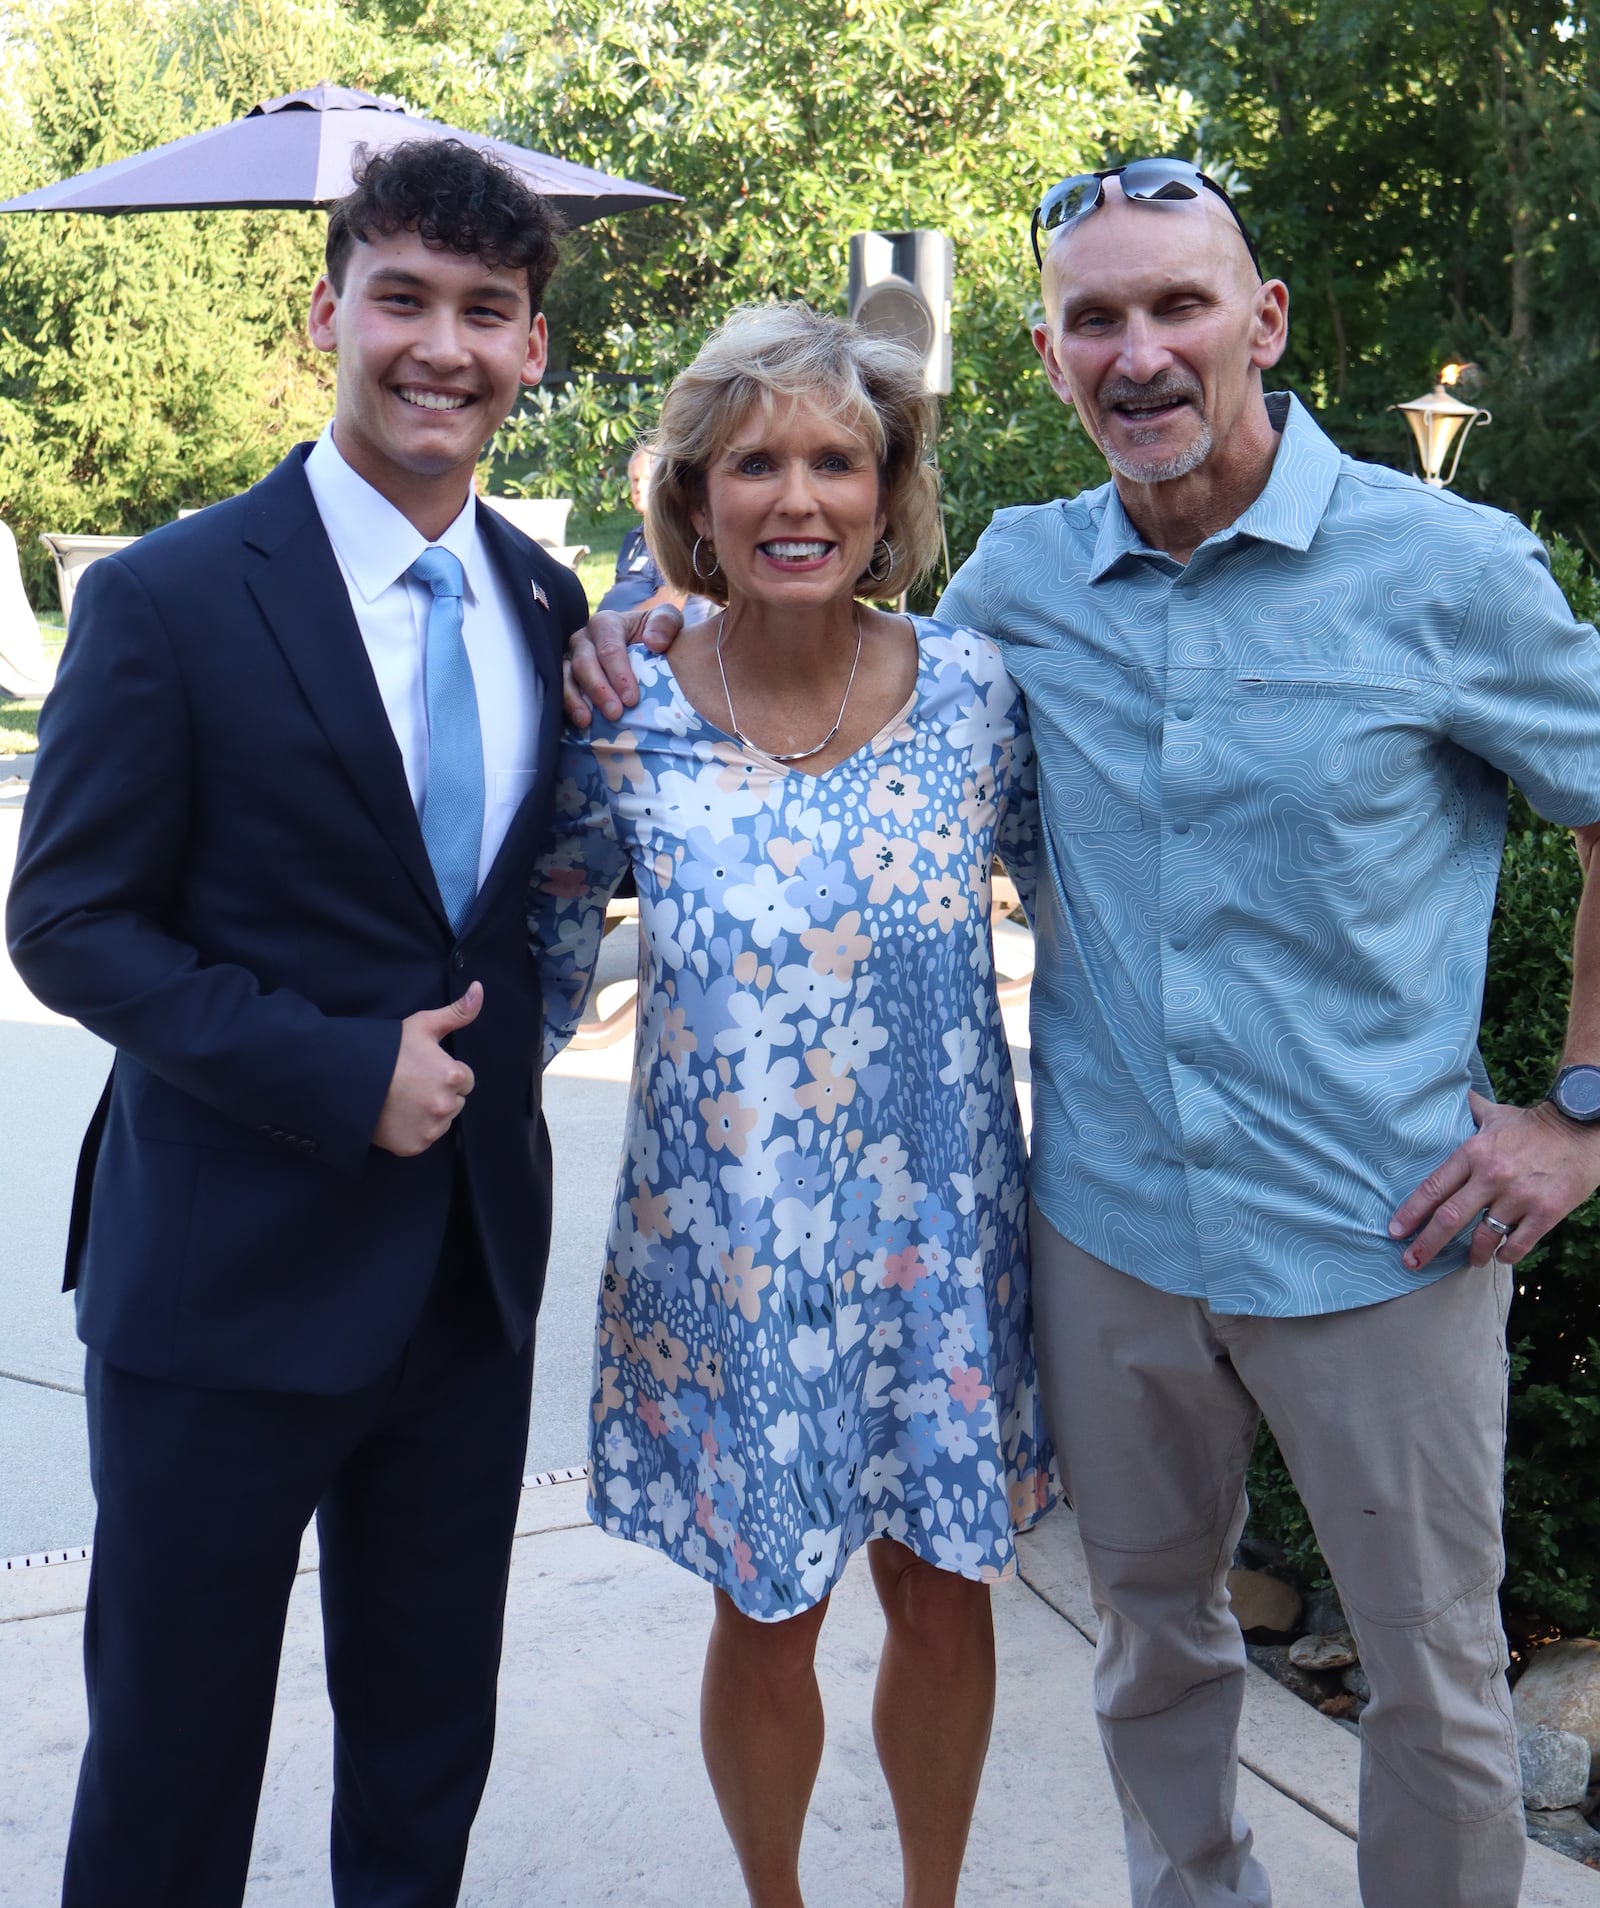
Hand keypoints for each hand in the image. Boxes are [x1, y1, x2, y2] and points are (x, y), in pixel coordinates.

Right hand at [372, 983, 481, 1156]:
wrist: (348, 1078)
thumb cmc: (388, 1050)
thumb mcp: (423, 1025)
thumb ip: (457, 1012)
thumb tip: (479, 989)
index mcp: (453, 1077)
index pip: (465, 1079)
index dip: (446, 1072)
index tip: (424, 1068)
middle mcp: (445, 1106)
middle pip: (455, 1101)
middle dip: (440, 1092)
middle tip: (412, 1083)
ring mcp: (430, 1129)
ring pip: (442, 1121)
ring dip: (430, 1113)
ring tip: (404, 1099)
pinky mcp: (413, 1146)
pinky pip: (424, 1138)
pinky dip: (414, 1130)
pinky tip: (397, 1115)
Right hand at [564, 603, 685, 725]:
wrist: (646, 652)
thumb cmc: (656, 637)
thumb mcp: (668, 622)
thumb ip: (665, 623)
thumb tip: (653, 642)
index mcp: (606, 624)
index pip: (609, 647)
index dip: (619, 673)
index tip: (632, 698)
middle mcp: (583, 640)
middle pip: (584, 662)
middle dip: (599, 689)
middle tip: (615, 714)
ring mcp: (571, 659)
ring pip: (566, 677)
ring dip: (576, 700)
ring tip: (587, 721)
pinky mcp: (566, 679)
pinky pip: (560, 692)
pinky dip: (569, 708)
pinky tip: (580, 723)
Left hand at [1389, 1089, 1599, 1269]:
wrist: (1582, 1128)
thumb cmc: (1534, 1124)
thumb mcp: (1497, 1114)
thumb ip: (1472, 1111)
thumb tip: (1456, 1095)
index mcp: (1473, 1153)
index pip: (1433, 1188)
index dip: (1411, 1212)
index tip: (1396, 1231)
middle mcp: (1492, 1176)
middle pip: (1449, 1218)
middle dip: (1426, 1244)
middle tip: (1411, 1262)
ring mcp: (1519, 1197)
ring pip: (1485, 1237)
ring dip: (1473, 1255)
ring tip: (1470, 1261)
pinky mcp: (1546, 1212)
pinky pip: (1518, 1244)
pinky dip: (1506, 1255)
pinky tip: (1501, 1255)